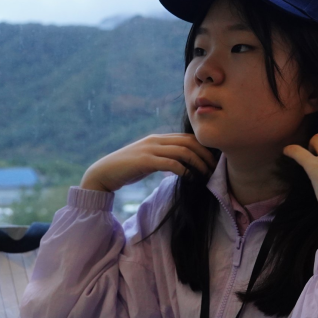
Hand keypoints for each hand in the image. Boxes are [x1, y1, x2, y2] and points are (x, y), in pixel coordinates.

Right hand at [80, 134, 216, 192]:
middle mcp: (155, 141)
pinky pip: (171, 163)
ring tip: (205, 176)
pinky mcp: (145, 161)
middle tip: (213, 169)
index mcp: (157, 139)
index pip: (186, 137)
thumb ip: (162, 158)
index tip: (212, 160)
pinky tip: (189, 179)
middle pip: (188, 142)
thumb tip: (180, 165)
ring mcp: (150, 149)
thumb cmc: (127, 170)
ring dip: (198, 164)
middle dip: (204, 155)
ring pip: (183, 152)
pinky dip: (184, 171)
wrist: (104, 173)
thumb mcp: (147, 160)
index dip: (202, 147)